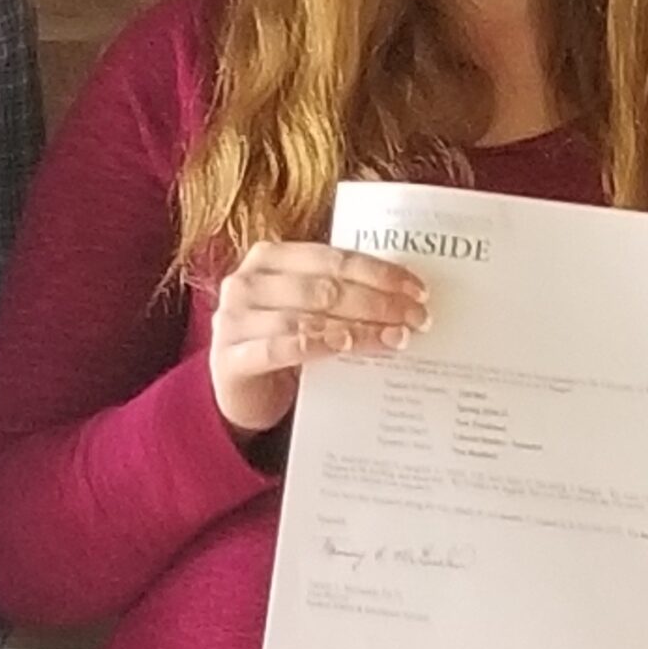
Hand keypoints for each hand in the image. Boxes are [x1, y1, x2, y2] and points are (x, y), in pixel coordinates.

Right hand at [207, 241, 427, 437]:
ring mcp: (233, 319)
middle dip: (378, 302)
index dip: (379, 272)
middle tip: (417, 318)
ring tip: (396, 337)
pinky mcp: (229, 358)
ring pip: (308, 317)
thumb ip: (337, 295)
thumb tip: (403, 297)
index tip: (417, 290)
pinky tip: (348, 347)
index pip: (334, 258)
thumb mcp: (303, 309)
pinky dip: (318, 345)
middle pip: (325, 287)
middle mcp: (247, 282)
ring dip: (359, 327)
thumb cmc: (279, 340)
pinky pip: (280, 348)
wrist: (236, 390)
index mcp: (269, 258)